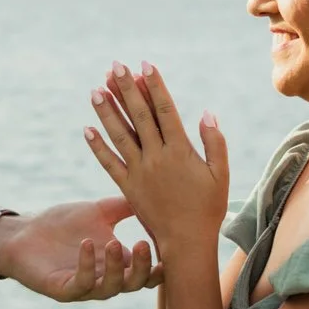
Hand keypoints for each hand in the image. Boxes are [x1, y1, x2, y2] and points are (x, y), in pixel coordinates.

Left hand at [0, 198, 159, 301]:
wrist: (23, 233)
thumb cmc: (62, 224)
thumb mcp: (100, 211)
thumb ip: (127, 206)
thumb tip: (157, 191)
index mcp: (119, 263)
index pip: (147, 272)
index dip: (160, 265)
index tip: (170, 248)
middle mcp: (106, 279)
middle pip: (134, 284)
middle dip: (142, 267)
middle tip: (143, 244)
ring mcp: (86, 287)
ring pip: (110, 288)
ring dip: (115, 267)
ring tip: (112, 242)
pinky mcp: (63, 289)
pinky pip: (81, 283)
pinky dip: (86, 266)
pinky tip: (86, 244)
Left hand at [85, 62, 230, 251]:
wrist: (186, 242)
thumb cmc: (208, 208)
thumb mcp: (220, 174)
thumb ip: (215, 142)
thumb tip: (207, 113)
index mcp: (180, 151)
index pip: (165, 110)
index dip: (154, 86)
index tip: (145, 65)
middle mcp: (157, 157)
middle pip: (139, 116)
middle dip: (126, 89)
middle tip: (115, 66)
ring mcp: (139, 172)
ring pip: (120, 135)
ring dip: (107, 111)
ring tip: (96, 90)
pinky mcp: (128, 187)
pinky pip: (109, 163)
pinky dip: (98, 146)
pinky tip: (88, 129)